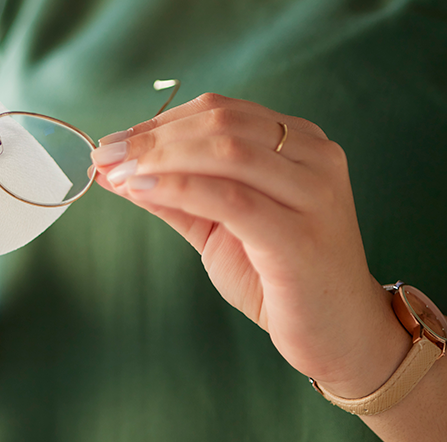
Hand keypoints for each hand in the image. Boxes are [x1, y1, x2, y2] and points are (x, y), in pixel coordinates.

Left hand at [90, 93, 409, 396]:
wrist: (341, 336)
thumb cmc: (280, 276)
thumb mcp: (219, 225)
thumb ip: (174, 193)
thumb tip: (115, 169)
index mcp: (300, 142)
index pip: (220, 111)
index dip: (159, 122)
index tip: (113, 142)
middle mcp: (314, 157)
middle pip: (220, 123)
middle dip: (151, 138)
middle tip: (105, 156)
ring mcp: (314, 193)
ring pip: (225, 151)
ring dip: (158, 158)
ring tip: (117, 173)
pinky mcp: (300, 235)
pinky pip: (231, 198)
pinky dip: (179, 187)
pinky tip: (143, 189)